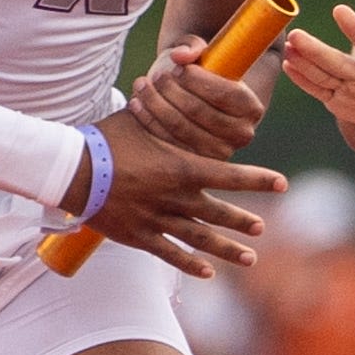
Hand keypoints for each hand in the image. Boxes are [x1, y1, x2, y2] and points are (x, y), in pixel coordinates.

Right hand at [73, 112, 285, 278]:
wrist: (73, 171)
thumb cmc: (106, 140)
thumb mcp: (140, 120)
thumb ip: (166, 112)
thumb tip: (181, 81)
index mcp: (180, 167)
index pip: (229, 174)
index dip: (258, 180)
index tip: (282, 183)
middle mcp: (175, 197)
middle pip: (218, 213)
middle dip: (243, 221)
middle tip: (261, 227)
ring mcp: (158, 219)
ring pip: (200, 239)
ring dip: (227, 249)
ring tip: (249, 258)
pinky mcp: (139, 236)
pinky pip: (170, 253)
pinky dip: (190, 264)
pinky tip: (207, 273)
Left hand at [129, 34, 266, 159]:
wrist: (199, 97)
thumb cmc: (202, 71)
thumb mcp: (200, 54)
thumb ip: (193, 46)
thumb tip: (181, 54)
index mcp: (251, 107)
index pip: (224, 94)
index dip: (197, 80)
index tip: (177, 68)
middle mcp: (241, 134)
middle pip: (199, 112)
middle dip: (172, 91)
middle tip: (157, 75)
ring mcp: (218, 152)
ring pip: (180, 128)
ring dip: (156, 104)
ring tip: (142, 84)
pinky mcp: (194, 162)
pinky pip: (167, 143)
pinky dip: (149, 121)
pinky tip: (136, 102)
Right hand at [282, 5, 354, 135]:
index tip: (339, 10)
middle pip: (338, 60)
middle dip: (317, 50)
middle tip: (297, 34)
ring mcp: (349, 85)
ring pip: (323, 72)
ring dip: (304, 60)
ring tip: (288, 45)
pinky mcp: (338, 99)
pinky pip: (318, 88)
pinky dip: (303, 79)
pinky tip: (287, 65)